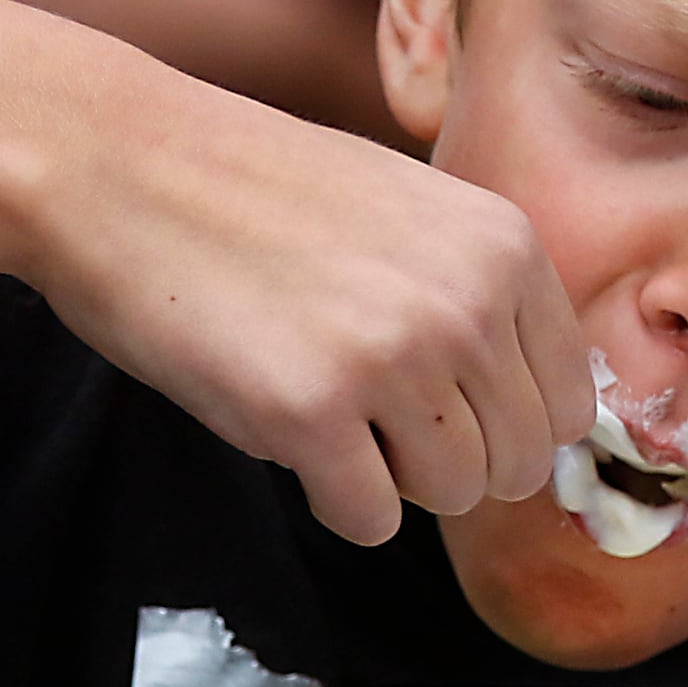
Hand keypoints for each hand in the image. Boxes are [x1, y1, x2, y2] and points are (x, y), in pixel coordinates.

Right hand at [27, 100, 592, 543]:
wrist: (119, 164)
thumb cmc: (250, 192)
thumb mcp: (408, 211)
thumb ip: (478, 294)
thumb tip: (525, 413)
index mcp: (504, 247)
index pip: (568, 404)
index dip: (503, 422)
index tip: (443, 408)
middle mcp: (467, 303)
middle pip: (517, 463)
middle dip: (449, 459)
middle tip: (370, 414)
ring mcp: (392, 359)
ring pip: (450, 498)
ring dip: (389, 478)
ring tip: (326, 410)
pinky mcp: (309, 413)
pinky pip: (368, 522)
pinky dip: (331, 500)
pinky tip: (285, 430)